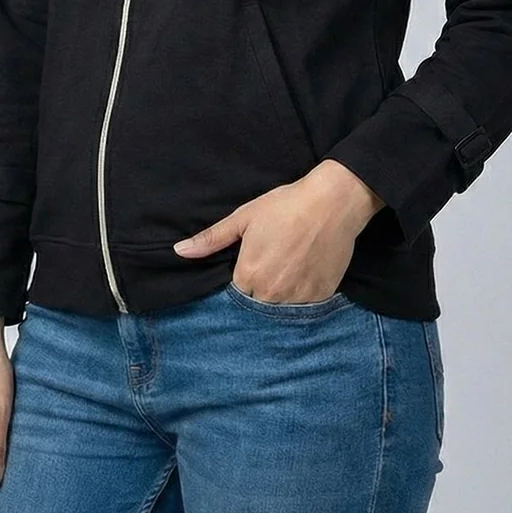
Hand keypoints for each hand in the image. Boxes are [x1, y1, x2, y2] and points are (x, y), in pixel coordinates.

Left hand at [172, 160, 384, 302]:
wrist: (332, 203)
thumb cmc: (285, 206)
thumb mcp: (244, 217)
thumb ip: (212, 239)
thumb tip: (179, 251)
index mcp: (248, 276)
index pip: (235, 295)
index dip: (242, 280)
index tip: (251, 266)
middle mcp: (271, 294)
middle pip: (257, 305)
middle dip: (260, 291)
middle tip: (272, 264)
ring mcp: (298, 298)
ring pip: (281, 309)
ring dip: (280, 296)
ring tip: (288, 268)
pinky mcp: (321, 297)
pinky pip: (305, 307)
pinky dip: (302, 295)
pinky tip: (305, 272)